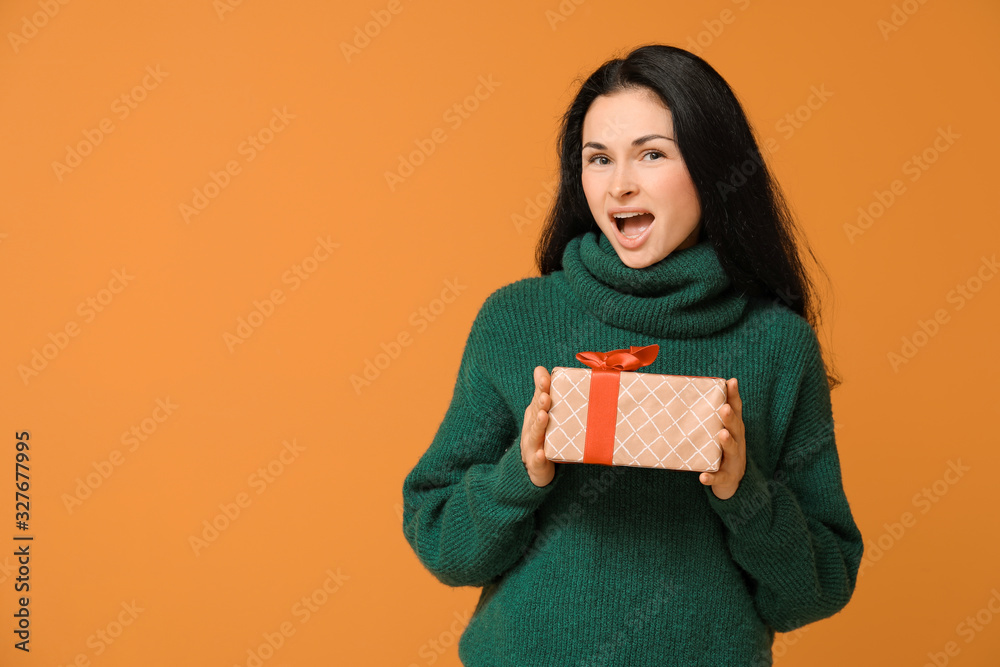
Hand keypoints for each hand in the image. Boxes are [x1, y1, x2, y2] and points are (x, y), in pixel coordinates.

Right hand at [520, 366, 556, 486]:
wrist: (535, 468)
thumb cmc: (542, 436)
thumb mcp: (541, 413)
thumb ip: (542, 393)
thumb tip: (540, 368)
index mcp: (534, 415)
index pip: (537, 399)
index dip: (541, 389)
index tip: (546, 378)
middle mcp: (531, 429)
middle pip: (535, 415)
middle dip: (540, 405)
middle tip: (547, 396)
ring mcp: (532, 446)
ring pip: (535, 435)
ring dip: (539, 425)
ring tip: (544, 416)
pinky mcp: (536, 464)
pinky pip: (537, 461)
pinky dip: (539, 457)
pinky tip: (542, 454)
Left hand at [699, 378, 745, 499]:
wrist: (732, 481)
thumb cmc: (722, 450)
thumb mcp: (721, 431)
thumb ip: (711, 416)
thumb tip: (693, 392)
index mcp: (735, 429)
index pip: (736, 410)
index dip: (734, 396)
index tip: (732, 381)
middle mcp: (737, 442)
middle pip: (736, 428)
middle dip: (730, 418)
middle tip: (724, 408)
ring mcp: (733, 460)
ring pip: (732, 450)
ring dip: (727, 442)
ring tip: (722, 434)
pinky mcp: (726, 477)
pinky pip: (719, 477)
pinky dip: (712, 478)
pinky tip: (703, 477)